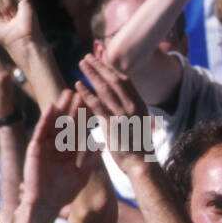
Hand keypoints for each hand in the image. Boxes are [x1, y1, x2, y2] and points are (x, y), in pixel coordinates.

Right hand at [23, 87, 99, 210]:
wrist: (46, 204)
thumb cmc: (63, 192)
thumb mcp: (82, 175)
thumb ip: (90, 160)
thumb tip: (101, 146)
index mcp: (69, 151)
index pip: (79, 131)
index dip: (85, 118)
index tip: (94, 104)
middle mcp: (57, 146)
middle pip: (67, 123)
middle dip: (74, 108)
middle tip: (82, 91)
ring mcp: (46, 145)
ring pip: (55, 123)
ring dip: (61, 108)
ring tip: (68, 92)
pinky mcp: (35, 148)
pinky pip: (41, 131)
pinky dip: (46, 119)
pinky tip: (52, 107)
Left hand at [74, 54, 153, 172]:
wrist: (143, 166)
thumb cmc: (139, 150)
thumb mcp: (138, 127)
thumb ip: (128, 114)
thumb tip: (117, 105)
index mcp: (140, 106)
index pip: (125, 82)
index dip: (112, 69)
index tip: (101, 61)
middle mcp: (133, 107)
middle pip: (115, 80)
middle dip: (100, 66)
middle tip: (87, 56)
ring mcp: (124, 115)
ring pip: (106, 89)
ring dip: (92, 74)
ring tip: (81, 64)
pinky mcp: (113, 125)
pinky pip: (98, 105)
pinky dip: (87, 93)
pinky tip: (78, 85)